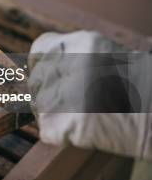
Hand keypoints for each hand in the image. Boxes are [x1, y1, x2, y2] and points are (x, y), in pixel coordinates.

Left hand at [27, 31, 151, 158]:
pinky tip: (85, 132)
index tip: (47, 76)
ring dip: (55, 114)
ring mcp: (63, 95)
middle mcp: (67, 65)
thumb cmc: (142, 87)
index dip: (41, 65)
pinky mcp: (64, 124)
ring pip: (40, 106)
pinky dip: (61, 135)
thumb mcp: (107, 56)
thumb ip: (74, 58)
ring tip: (83, 117)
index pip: (40, 50)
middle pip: (37, 80)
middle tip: (72, 104)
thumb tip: (42, 69)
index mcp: (79, 44)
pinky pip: (47, 131)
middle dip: (48, 93)